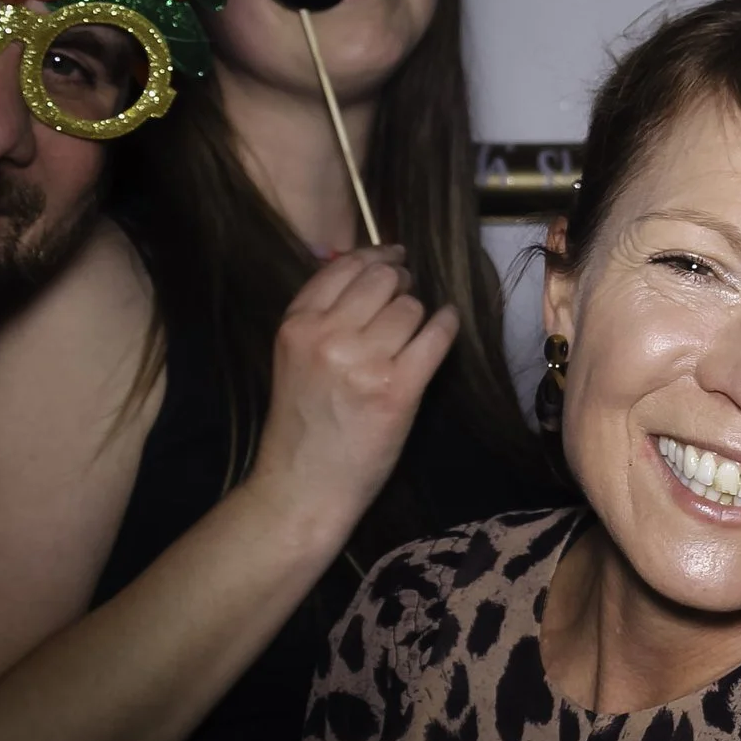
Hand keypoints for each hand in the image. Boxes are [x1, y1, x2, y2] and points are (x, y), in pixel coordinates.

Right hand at [248, 246, 458, 546]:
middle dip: (401, 282)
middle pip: (383, 279)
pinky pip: (436, 335)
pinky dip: (446, 324)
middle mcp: (327, 336)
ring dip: (419, 312)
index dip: (376, 255)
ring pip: (411, 306)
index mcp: (296, 325)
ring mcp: (364, 362)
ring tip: (412, 329)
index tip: (394, 256)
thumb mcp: (294, 357)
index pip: (345, 266)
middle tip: (407, 293)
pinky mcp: (398, 388)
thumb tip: (365, 267)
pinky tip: (445, 324)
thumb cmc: (302, 423)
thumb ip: (321, 316)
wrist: (303, 484)